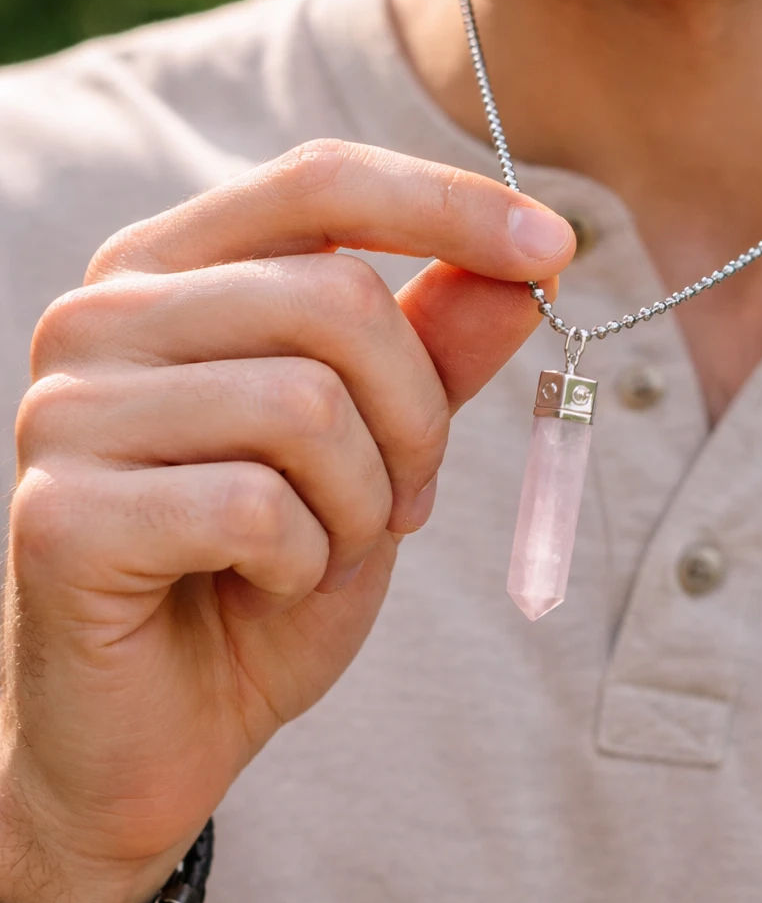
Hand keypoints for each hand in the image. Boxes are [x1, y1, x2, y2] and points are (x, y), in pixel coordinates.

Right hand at [0, 140, 573, 902]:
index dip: (449, 206)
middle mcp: (103, 316)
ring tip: (325, 548)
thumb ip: (436, 349)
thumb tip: (529, 268)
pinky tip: (267, 587)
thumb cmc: (271, 568)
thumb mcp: (377, 446)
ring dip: (362, 502)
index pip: (322, 181)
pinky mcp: (62, 513)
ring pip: (307, 403)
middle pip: (337, 299)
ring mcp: (67, 410)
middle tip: (402, 500)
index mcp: (172, 272)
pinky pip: (258, 507)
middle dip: (415, 419)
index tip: (558, 245)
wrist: (169, 721)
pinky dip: (308, 564)